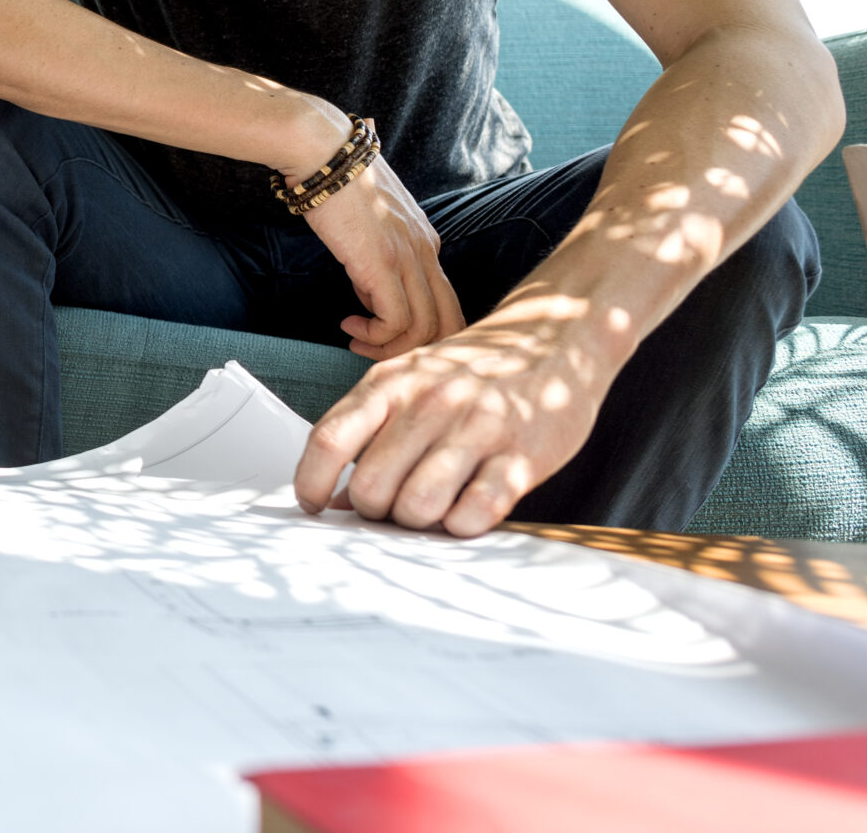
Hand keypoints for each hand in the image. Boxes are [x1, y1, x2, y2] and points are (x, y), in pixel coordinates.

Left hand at [294, 302, 617, 534]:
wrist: (555, 340)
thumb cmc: (473, 369)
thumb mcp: (409, 382)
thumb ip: (369, 430)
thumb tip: (334, 496)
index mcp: (392, 382)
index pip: (329, 439)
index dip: (310, 482)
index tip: (312, 506)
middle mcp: (430, 402)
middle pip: (370, 484)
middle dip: (373, 511)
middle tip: (390, 508)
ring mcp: (478, 427)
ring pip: (418, 504)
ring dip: (417, 523)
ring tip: (429, 510)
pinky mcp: (523, 455)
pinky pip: (476, 511)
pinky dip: (461, 526)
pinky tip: (464, 513)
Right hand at [297, 147, 464, 360]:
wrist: (324, 153)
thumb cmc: (338, 180)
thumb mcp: (370, 222)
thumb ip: (378, 254)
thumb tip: (368, 287)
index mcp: (426, 241)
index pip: (444, 300)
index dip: (417, 325)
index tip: (380, 327)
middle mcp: (427, 251)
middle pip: (450, 322)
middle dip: (416, 348)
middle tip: (380, 350)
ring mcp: (409, 258)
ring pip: (426, 329)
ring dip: (390, 348)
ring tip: (358, 342)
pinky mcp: (384, 264)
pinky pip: (396, 321)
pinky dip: (374, 336)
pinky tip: (349, 326)